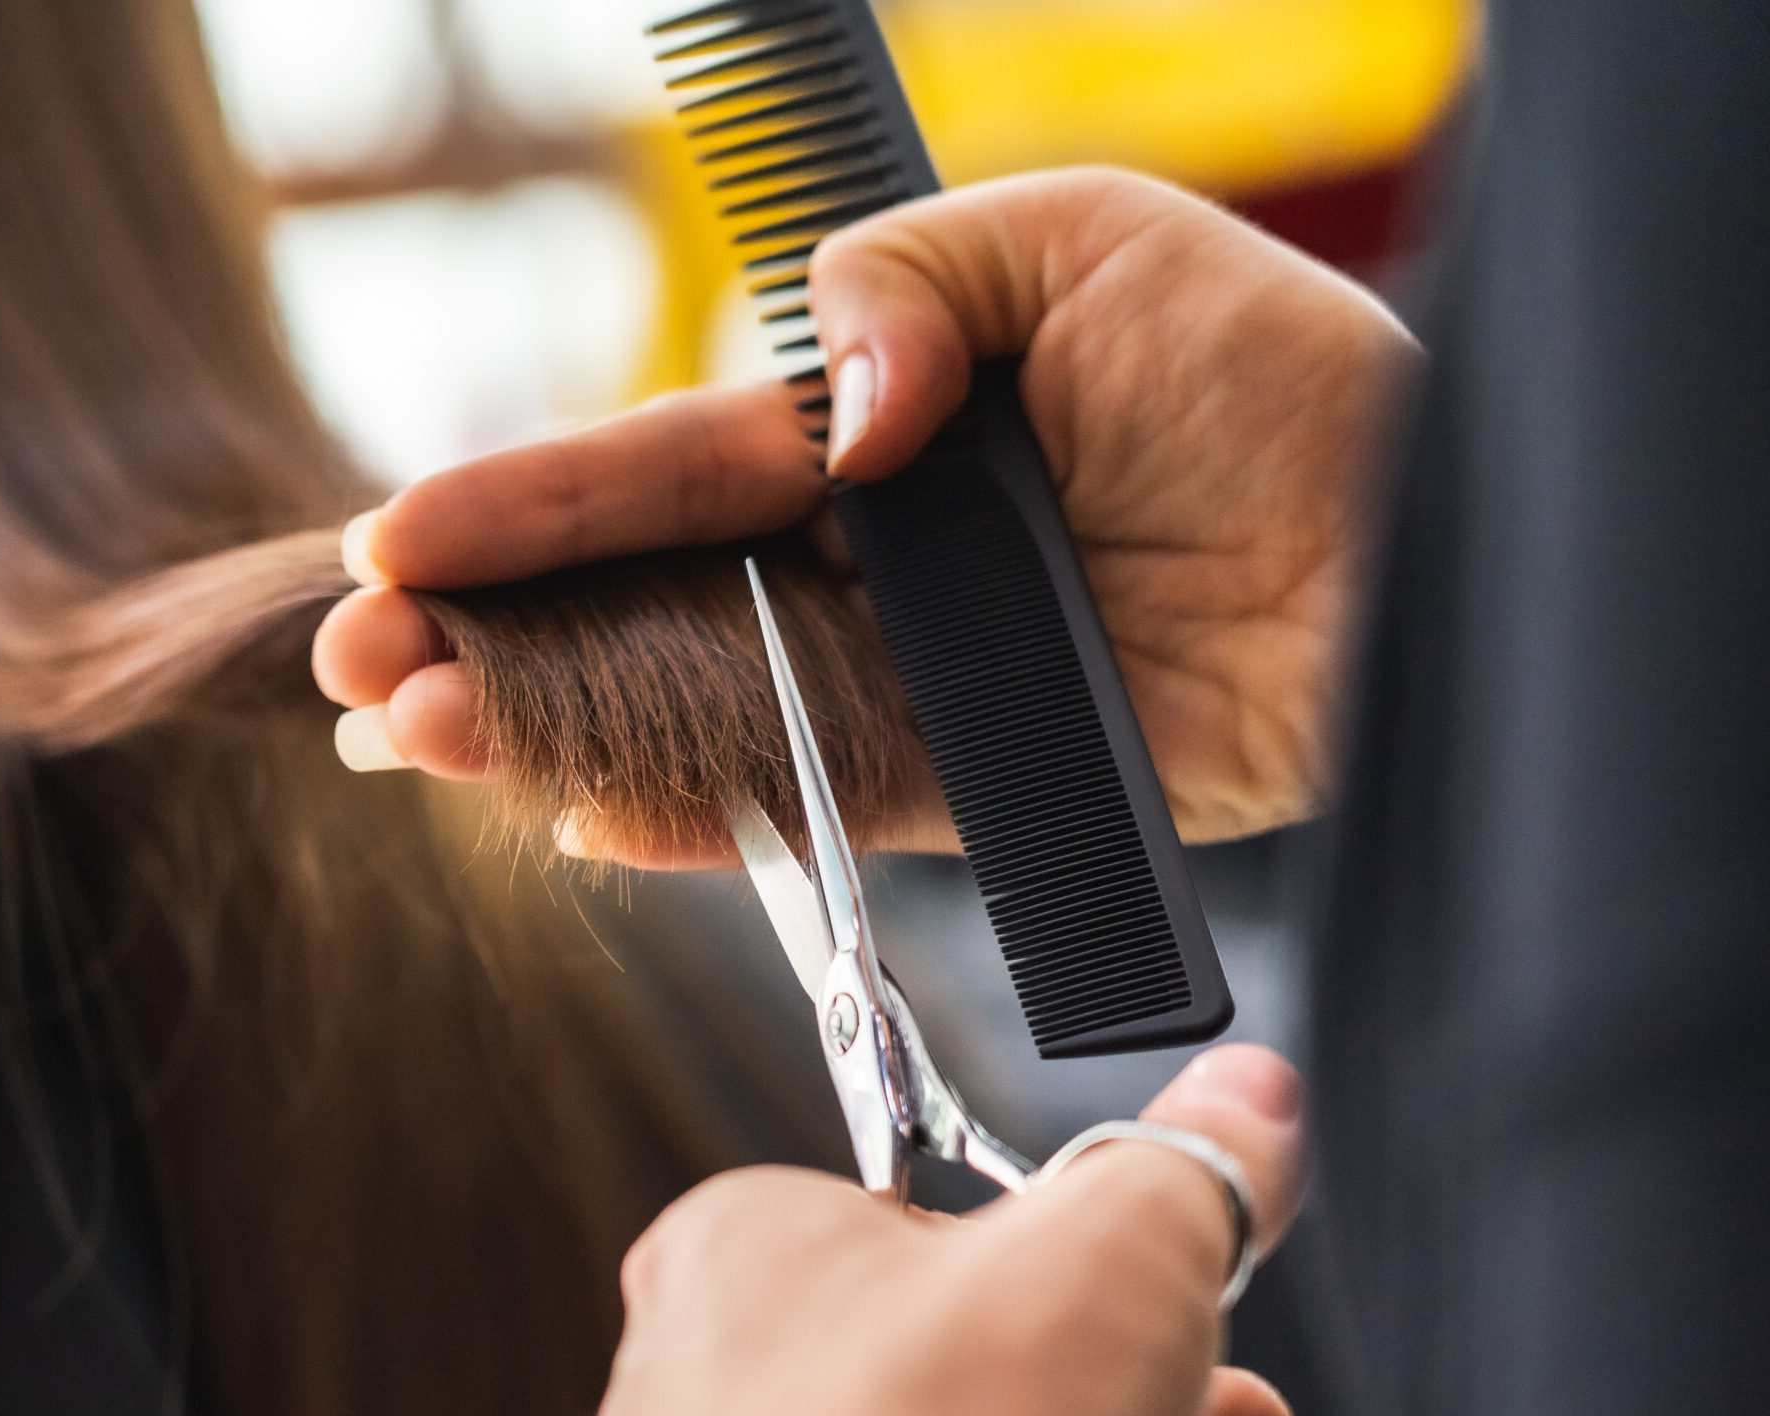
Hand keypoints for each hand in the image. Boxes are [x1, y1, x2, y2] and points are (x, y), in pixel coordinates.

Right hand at [312, 167, 1417, 854]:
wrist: (1413, 541)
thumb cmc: (1274, 370)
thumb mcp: (1085, 242)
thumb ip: (914, 285)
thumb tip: (838, 423)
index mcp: (864, 422)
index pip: (660, 472)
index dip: (523, 506)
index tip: (387, 542)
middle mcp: (860, 554)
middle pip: (637, 603)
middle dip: (487, 633)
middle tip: (356, 678)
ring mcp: (903, 673)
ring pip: (688, 709)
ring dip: (547, 728)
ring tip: (421, 744)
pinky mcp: (967, 779)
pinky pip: (808, 805)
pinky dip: (696, 819)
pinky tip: (578, 819)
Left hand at [583, 1044, 1309, 1415]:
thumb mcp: (1127, 1241)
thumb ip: (1194, 1158)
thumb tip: (1245, 1102)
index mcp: (732, 1252)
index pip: (906, 1211)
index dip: (1051, 1244)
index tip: (1143, 1265)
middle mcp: (703, 1397)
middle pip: (966, 1366)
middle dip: (1132, 1385)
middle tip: (1221, 1396)